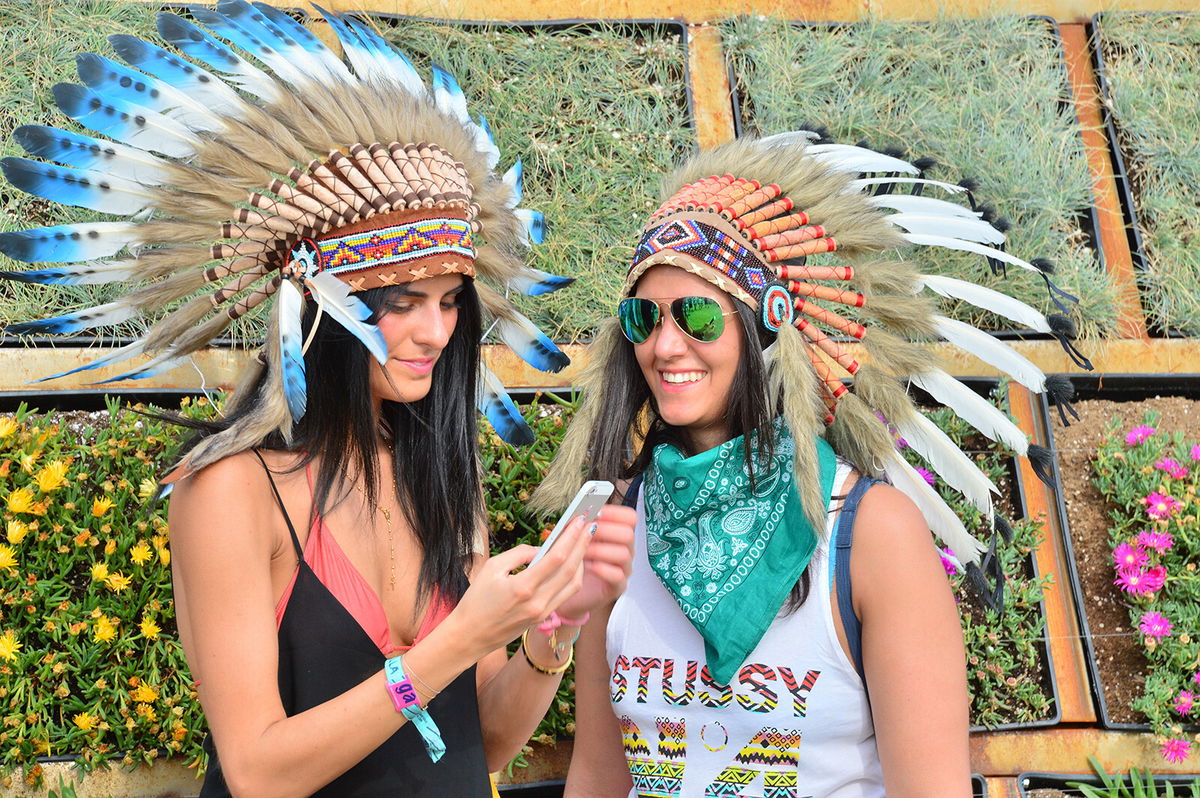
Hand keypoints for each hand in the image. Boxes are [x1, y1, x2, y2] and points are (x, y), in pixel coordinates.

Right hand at [450, 516, 590, 658]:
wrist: (469, 635)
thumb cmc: (476, 600)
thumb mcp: (492, 568)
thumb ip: (519, 554)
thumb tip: (541, 548)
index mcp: (523, 587)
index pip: (556, 557)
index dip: (571, 537)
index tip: (579, 521)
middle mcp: (537, 602)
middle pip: (570, 569)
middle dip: (582, 545)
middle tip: (590, 526)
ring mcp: (542, 612)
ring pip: (573, 584)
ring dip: (582, 561)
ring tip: (584, 542)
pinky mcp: (543, 618)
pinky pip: (566, 594)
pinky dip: (574, 577)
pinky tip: (574, 563)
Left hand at [553, 504, 635, 620]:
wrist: (565, 591)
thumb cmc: (571, 561)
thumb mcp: (574, 540)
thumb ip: (579, 527)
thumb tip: (578, 513)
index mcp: (617, 534)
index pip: (629, 518)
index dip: (615, 512)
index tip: (596, 511)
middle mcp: (624, 550)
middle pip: (628, 534)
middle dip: (605, 530)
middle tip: (586, 532)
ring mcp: (623, 569)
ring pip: (624, 554)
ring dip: (600, 550)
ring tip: (582, 553)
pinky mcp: (618, 587)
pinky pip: (618, 576)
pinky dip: (603, 569)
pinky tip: (588, 567)